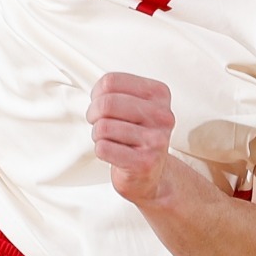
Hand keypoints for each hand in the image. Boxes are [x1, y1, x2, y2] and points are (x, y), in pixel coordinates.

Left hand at [87, 72, 175, 205]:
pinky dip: (101, 151)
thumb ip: (116, 91)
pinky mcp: (145, 162)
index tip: (100, 103)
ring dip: (98, 135)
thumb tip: (96, 91)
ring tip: (109, 139)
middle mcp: (162, 116)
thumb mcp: (133, 105)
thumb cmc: (137, 135)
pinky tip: (114, 153)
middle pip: (106, 103)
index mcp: (159, 94)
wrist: (151, 174)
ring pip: (103, 127)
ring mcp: (156, 140)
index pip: (111, 81)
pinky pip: (104, 148)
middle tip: (98, 122)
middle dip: (93, 114)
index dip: (96, 94)